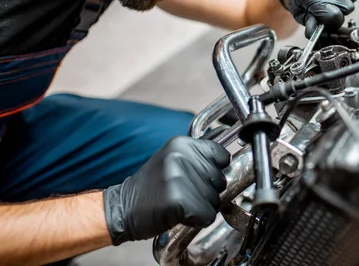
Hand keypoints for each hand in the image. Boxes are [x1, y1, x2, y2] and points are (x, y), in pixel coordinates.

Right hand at [103, 136, 230, 244]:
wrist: (122, 208)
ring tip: (180, 202)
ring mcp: (179, 177)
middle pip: (221, 180)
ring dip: (202, 207)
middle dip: (208, 192)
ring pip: (216, 200)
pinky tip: (181, 214)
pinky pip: (207, 215)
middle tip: (185, 193)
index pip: (221, 155)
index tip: (203, 178)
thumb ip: (199, 157)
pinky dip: (198, 220)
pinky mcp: (179, 200)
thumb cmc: (151, 188)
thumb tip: (228, 158)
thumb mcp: (173, 161)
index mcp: (182, 144)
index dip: (216, 171)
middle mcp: (182, 157)